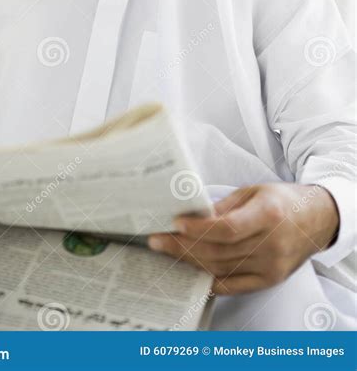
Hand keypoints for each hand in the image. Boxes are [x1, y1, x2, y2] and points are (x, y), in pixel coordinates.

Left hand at [148, 183, 338, 294]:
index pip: (227, 228)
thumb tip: (191, 216)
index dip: (198, 229)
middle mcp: (271, 245)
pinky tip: (190, 270)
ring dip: (190, 261)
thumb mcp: (253, 191)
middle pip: (218, 251)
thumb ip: (223, 206)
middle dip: (182, 246)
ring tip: (167, 251)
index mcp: (268, 216)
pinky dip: (209, 279)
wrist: (317, 219)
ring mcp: (271, 267)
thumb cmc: (283, 201)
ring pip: (221, 268)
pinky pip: (233, 285)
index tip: (175, 224)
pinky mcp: (270, 280)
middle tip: (157, 240)